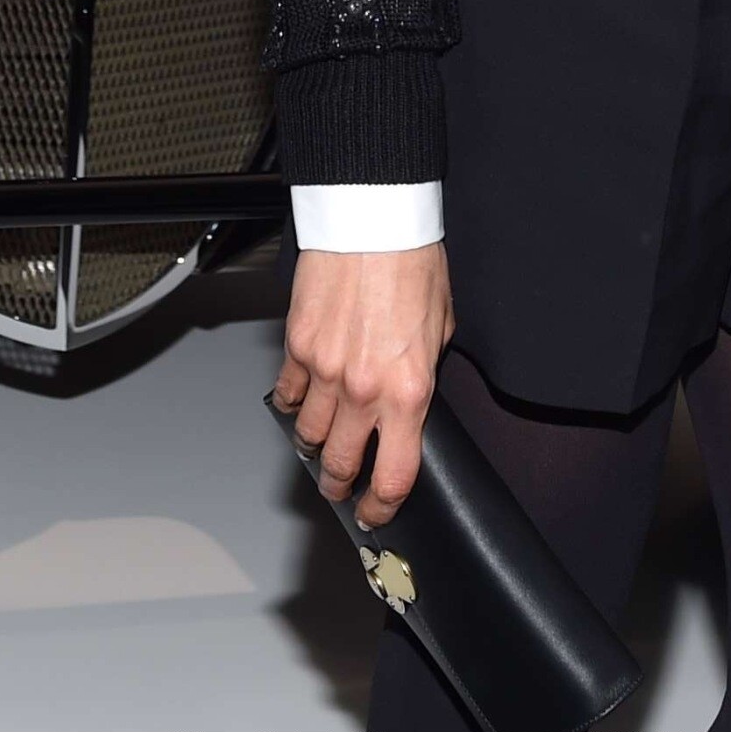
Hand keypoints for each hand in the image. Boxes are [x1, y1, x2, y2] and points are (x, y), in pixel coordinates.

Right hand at [272, 243, 452, 528]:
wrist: (373, 221)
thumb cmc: (412, 264)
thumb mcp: (440, 330)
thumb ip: (423, 375)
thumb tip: (409, 402)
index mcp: (409, 391)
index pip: (395, 475)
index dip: (383, 505)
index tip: (377, 510)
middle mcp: (364, 389)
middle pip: (341, 464)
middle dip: (341, 485)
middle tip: (342, 488)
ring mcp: (325, 369)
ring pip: (310, 434)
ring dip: (315, 446)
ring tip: (321, 445)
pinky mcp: (297, 345)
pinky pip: (289, 391)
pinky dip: (294, 403)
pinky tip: (302, 401)